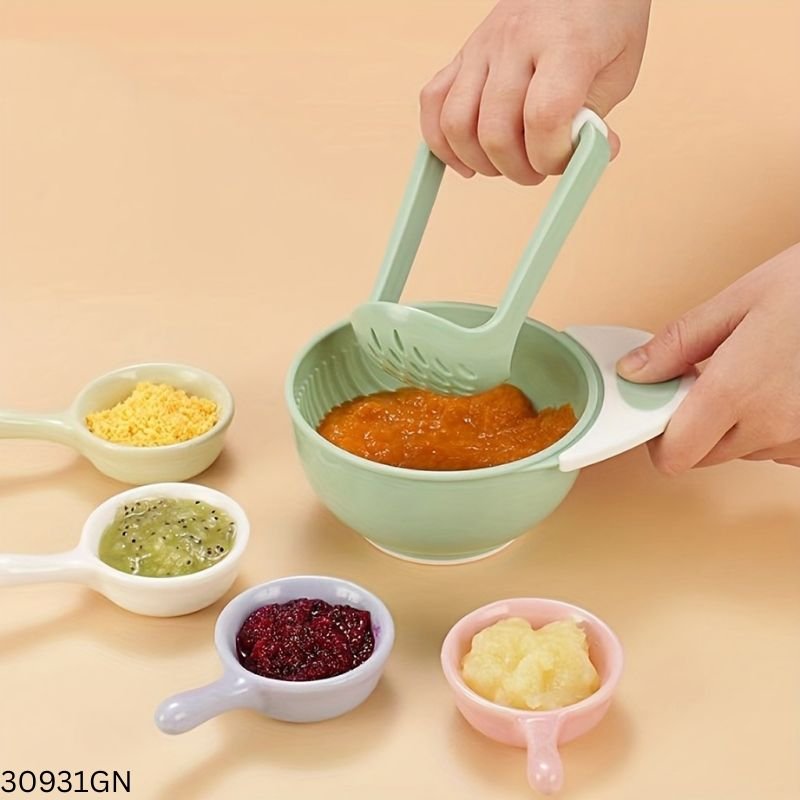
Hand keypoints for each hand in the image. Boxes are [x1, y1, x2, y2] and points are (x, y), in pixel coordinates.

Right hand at [419, 0, 650, 183]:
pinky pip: (432, 102)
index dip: (551, 156)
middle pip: (495, 129)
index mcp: (565, 43)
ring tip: (505, 164)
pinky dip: (441, 142)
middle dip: (517, 168)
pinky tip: (466, 161)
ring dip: (480, 161)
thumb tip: (577, 162)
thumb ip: (594, 120)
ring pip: (456, 124)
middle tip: (537, 170)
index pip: (544, 116)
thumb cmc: (603, 18)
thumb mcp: (620, 68)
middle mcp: (516, 41)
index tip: (562, 161)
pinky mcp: (462, 53)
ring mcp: (482, 46)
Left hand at [617, 243, 799, 472]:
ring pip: (745, 451)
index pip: (674, 455)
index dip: (659, 436)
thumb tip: (635, 370)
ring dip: (739, 424)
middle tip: (712, 378)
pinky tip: (786, 389)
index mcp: (735, 392)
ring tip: (760, 373)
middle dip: (697, 424)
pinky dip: (774, 427)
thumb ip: (679, 343)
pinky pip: (783, 449)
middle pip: (705, 455)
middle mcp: (771, 426)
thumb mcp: (740, 300)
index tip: (661, 409)